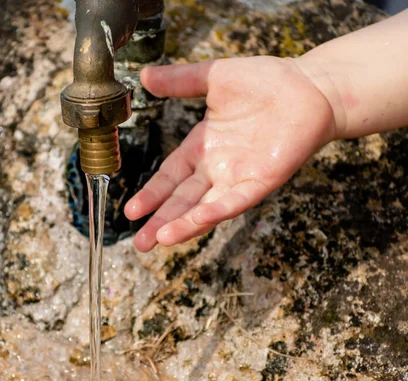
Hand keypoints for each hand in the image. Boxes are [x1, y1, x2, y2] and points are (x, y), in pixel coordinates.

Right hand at [124, 56, 335, 252]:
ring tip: (159, 240)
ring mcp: (238, 178)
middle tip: (140, 244)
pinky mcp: (261, 181)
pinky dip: (217, 211)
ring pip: (205, 208)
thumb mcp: (213, 78)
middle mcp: (216, 168)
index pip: (169, 177)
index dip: (151, 195)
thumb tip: (143, 75)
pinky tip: (197, 220)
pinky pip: (235, 200)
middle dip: (160, 221)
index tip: (131, 211)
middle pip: (182, 200)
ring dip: (183, 224)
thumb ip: (179, 80)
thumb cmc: (265, 81)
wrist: (308, 86)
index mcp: (201, 148)